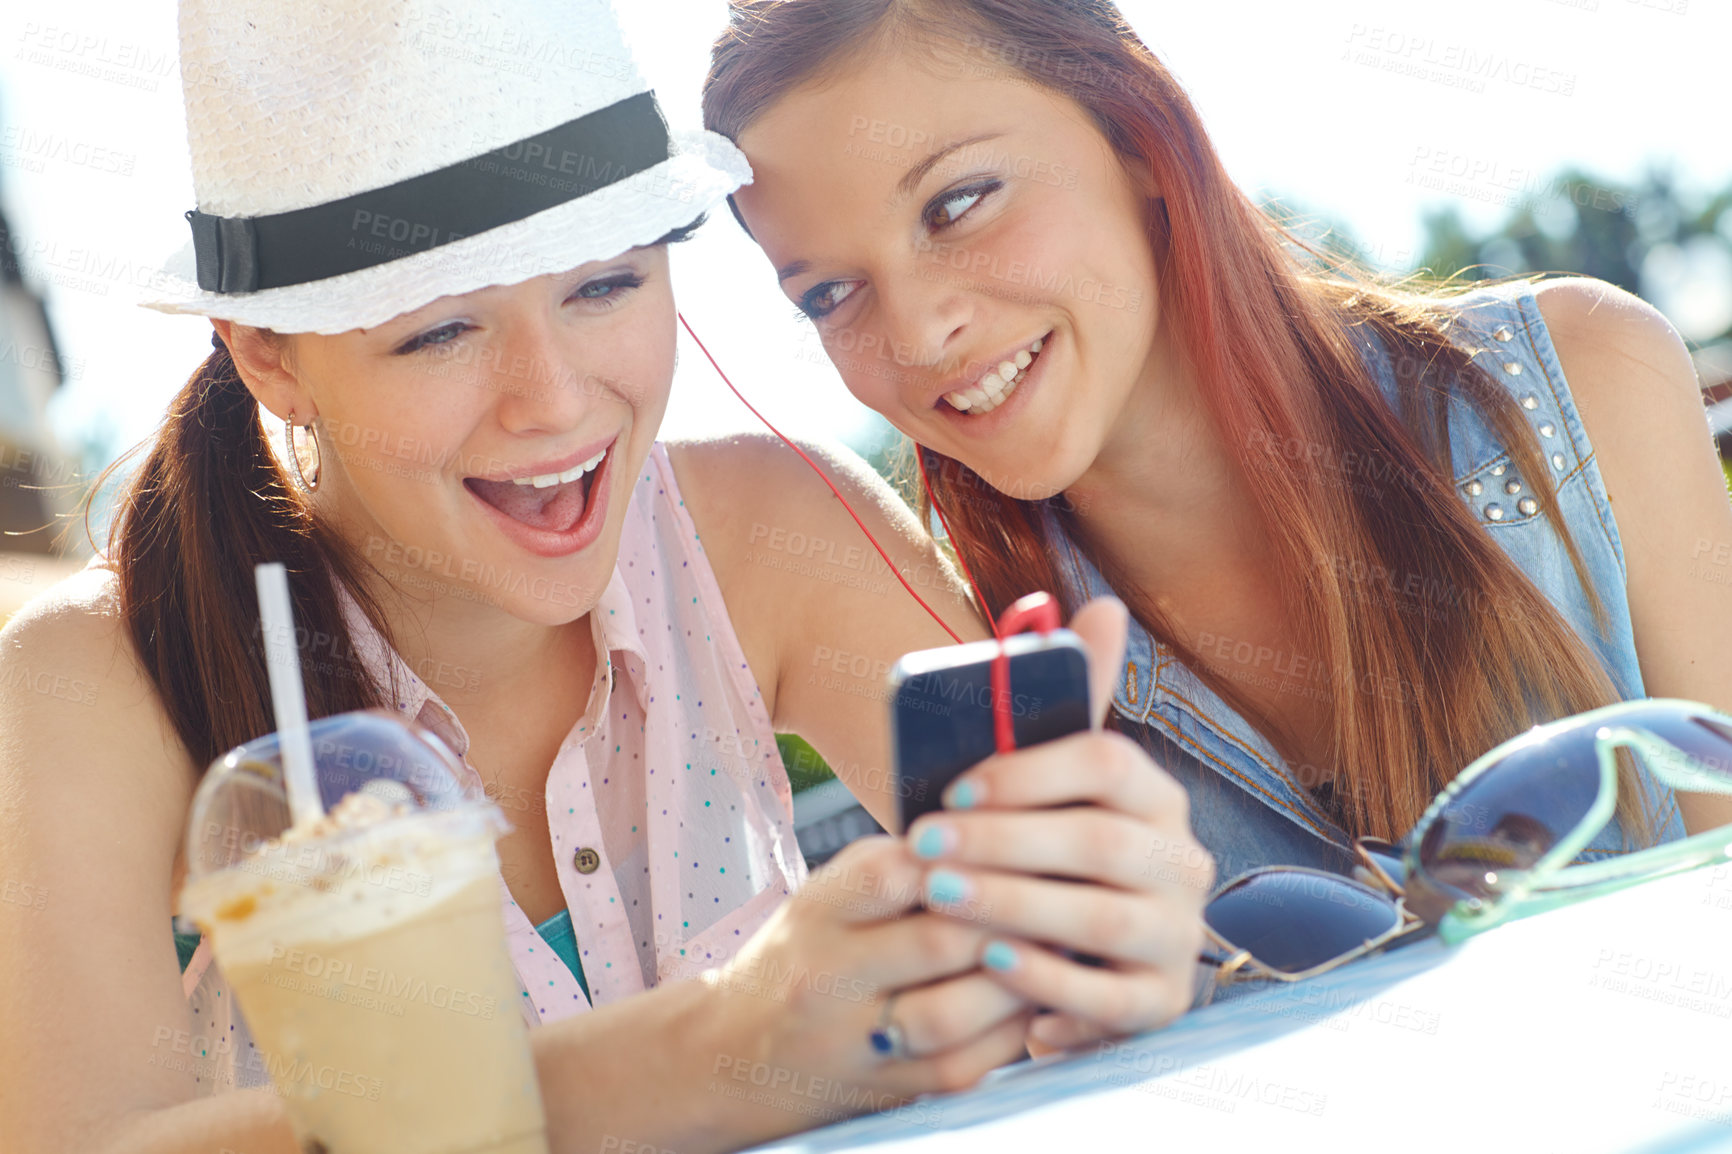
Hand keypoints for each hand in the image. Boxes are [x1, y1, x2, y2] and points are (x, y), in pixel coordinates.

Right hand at [695, 835, 1034, 1144]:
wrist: (729, 1054)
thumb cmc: (802, 954)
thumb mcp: (828, 894)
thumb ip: (900, 866)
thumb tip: (1002, 834)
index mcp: (818, 912)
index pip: (895, 873)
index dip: (967, 853)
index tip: (1020, 835)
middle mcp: (828, 979)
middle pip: (938, 942)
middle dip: (1013, 912)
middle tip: (1067, 886)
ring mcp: (856, 1043)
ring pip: (955, 1012)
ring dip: (1021, 977)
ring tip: (1063, 943)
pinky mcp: (889, 1090)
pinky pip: (966, 1064)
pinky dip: (1012, 1029)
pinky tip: (1038, 998)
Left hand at [903, 596, 1214, 1051]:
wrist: (1047, 959)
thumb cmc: (1028, 859)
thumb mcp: (1034, 786)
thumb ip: (1056, 707)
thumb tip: (1103, 604)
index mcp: (1153, 796)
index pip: (1108, 761)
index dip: (1028, 772)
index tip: (952, 785)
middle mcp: (1182, 861)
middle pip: (1099, 842)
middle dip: (1002, 843)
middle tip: (924, 848)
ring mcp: (1177, 935)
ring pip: (1103, 919)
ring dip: (1014, 906)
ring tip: (941, 900)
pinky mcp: (1160, 1005)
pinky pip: (1110, 999)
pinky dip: (1049, 982)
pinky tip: (991, 966)